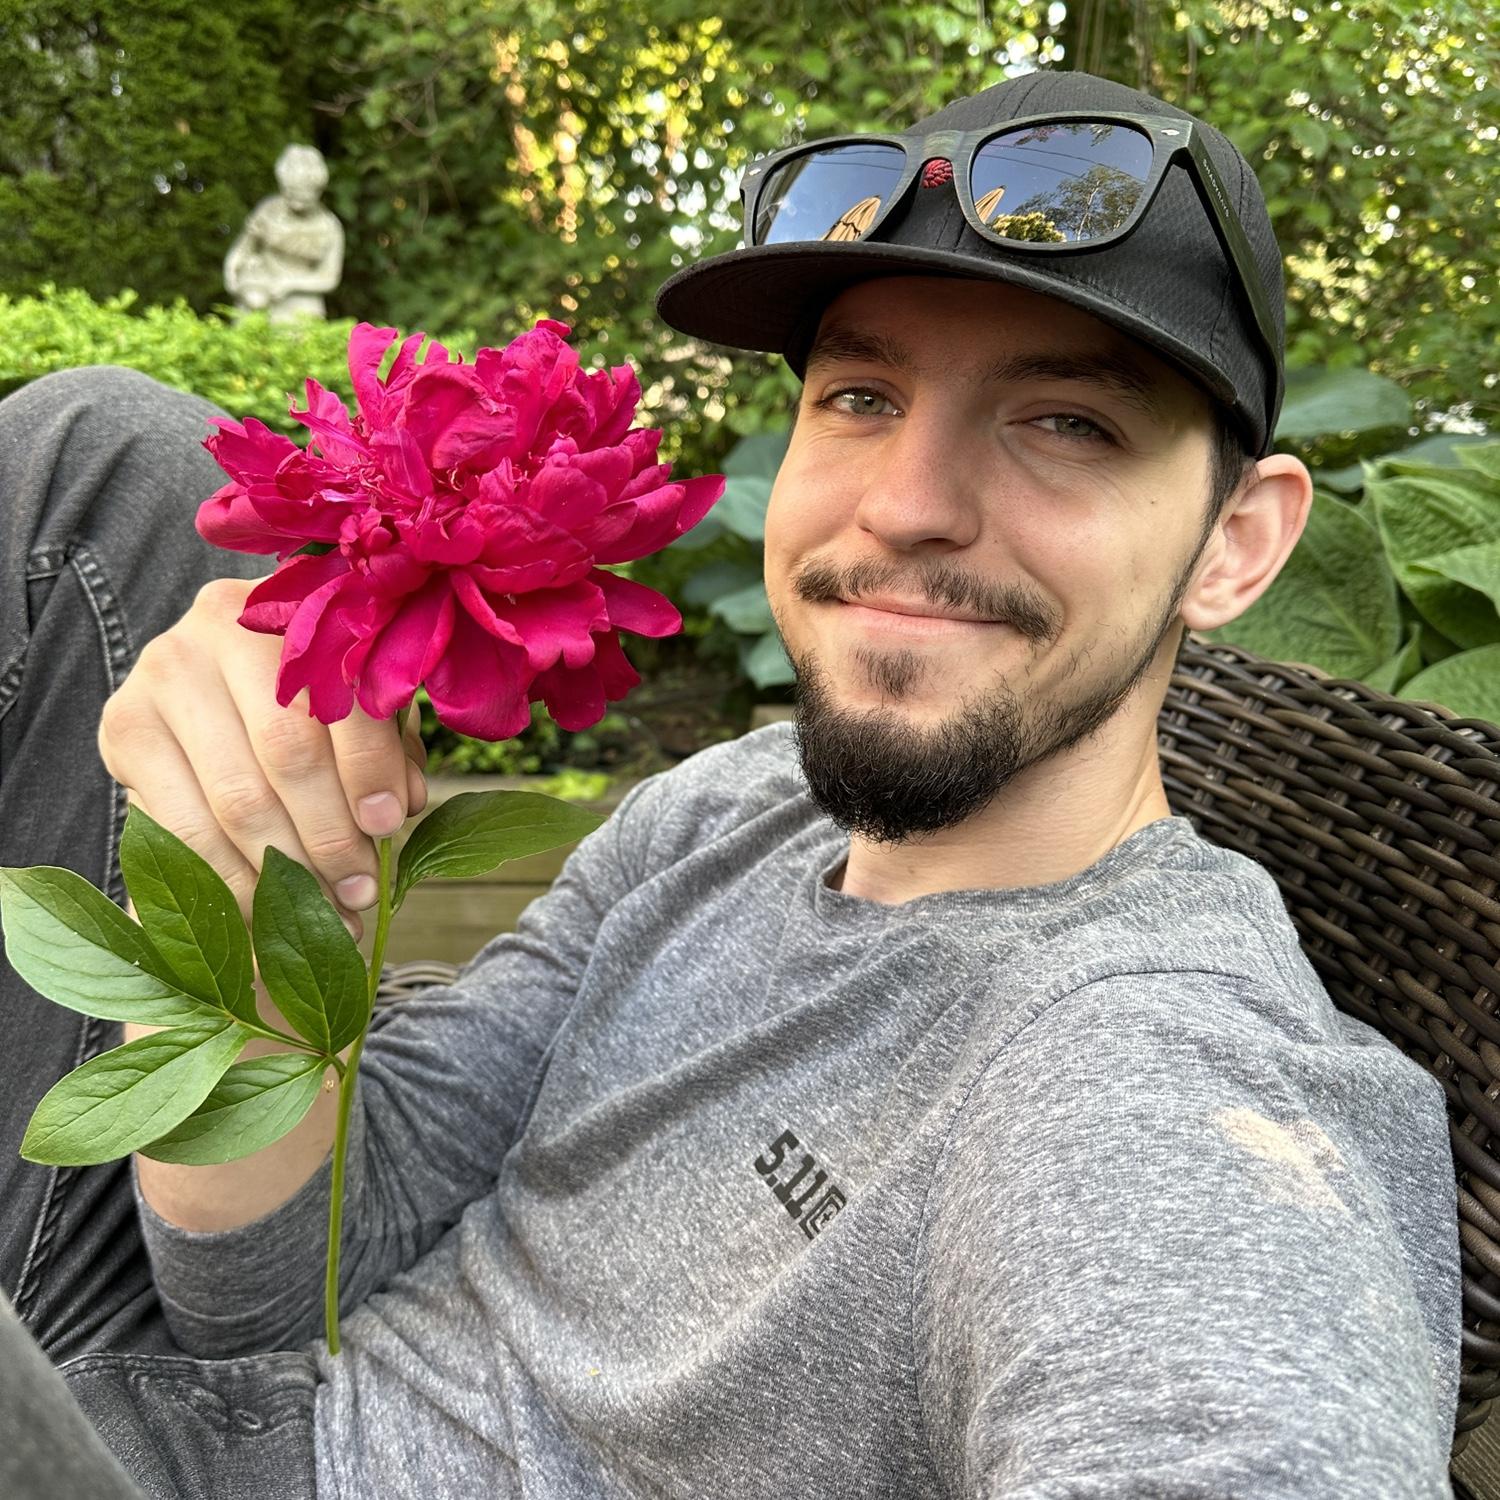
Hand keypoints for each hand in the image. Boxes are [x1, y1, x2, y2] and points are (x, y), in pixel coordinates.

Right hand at [99, 577, 427, 942]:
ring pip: (236, 796)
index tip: (390, 826)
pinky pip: (180, 825)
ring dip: (287, 871)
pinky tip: (264, 910)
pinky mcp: (123, 725)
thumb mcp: (364, 718)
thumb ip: (388, 754)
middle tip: (360, 890)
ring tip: (324, 912)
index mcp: (301, 611)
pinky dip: (228, 880)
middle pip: (288, 751)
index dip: (370, 768)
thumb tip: (396, 809)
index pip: (344, 694)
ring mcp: (164, 673)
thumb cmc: (315, 706)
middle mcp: (223, 626)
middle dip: (331, 835)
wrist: (219, 692)